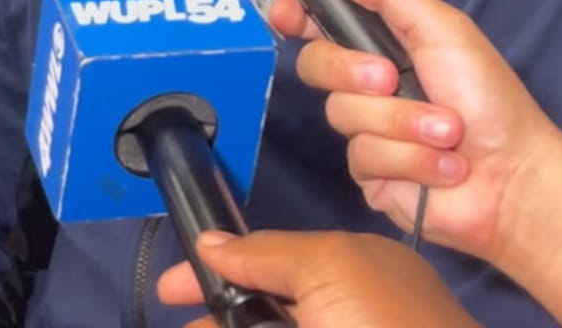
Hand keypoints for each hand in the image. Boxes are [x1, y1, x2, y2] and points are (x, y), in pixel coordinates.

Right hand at [158, 230, 478, 327]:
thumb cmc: (389, 327)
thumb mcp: (329, 268)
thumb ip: (268, 253)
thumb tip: (211, 243)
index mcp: (353, 270)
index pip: (272, 258)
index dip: (219, 267)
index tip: (172, 289)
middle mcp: (346, 312)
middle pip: (267, 304)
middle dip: (223, 309)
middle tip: (182, 323)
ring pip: (277, 323)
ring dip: (233, 322)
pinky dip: (259, 327)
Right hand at [268, 0, 560, 262]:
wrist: (515, 177)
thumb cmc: (488, 96)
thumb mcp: (443, 29)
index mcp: (378, 43)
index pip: (316, 22)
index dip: (293, 15)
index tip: (287, 15)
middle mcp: (363, 84)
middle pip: (314, 65)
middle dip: (352, 72)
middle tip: (390, 79)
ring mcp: (363, 131)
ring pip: (342, 115)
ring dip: (401, 123)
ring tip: (447, 133)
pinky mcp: (370, 175)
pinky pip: (363, 158)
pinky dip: (410, 158)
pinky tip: (442, 167)